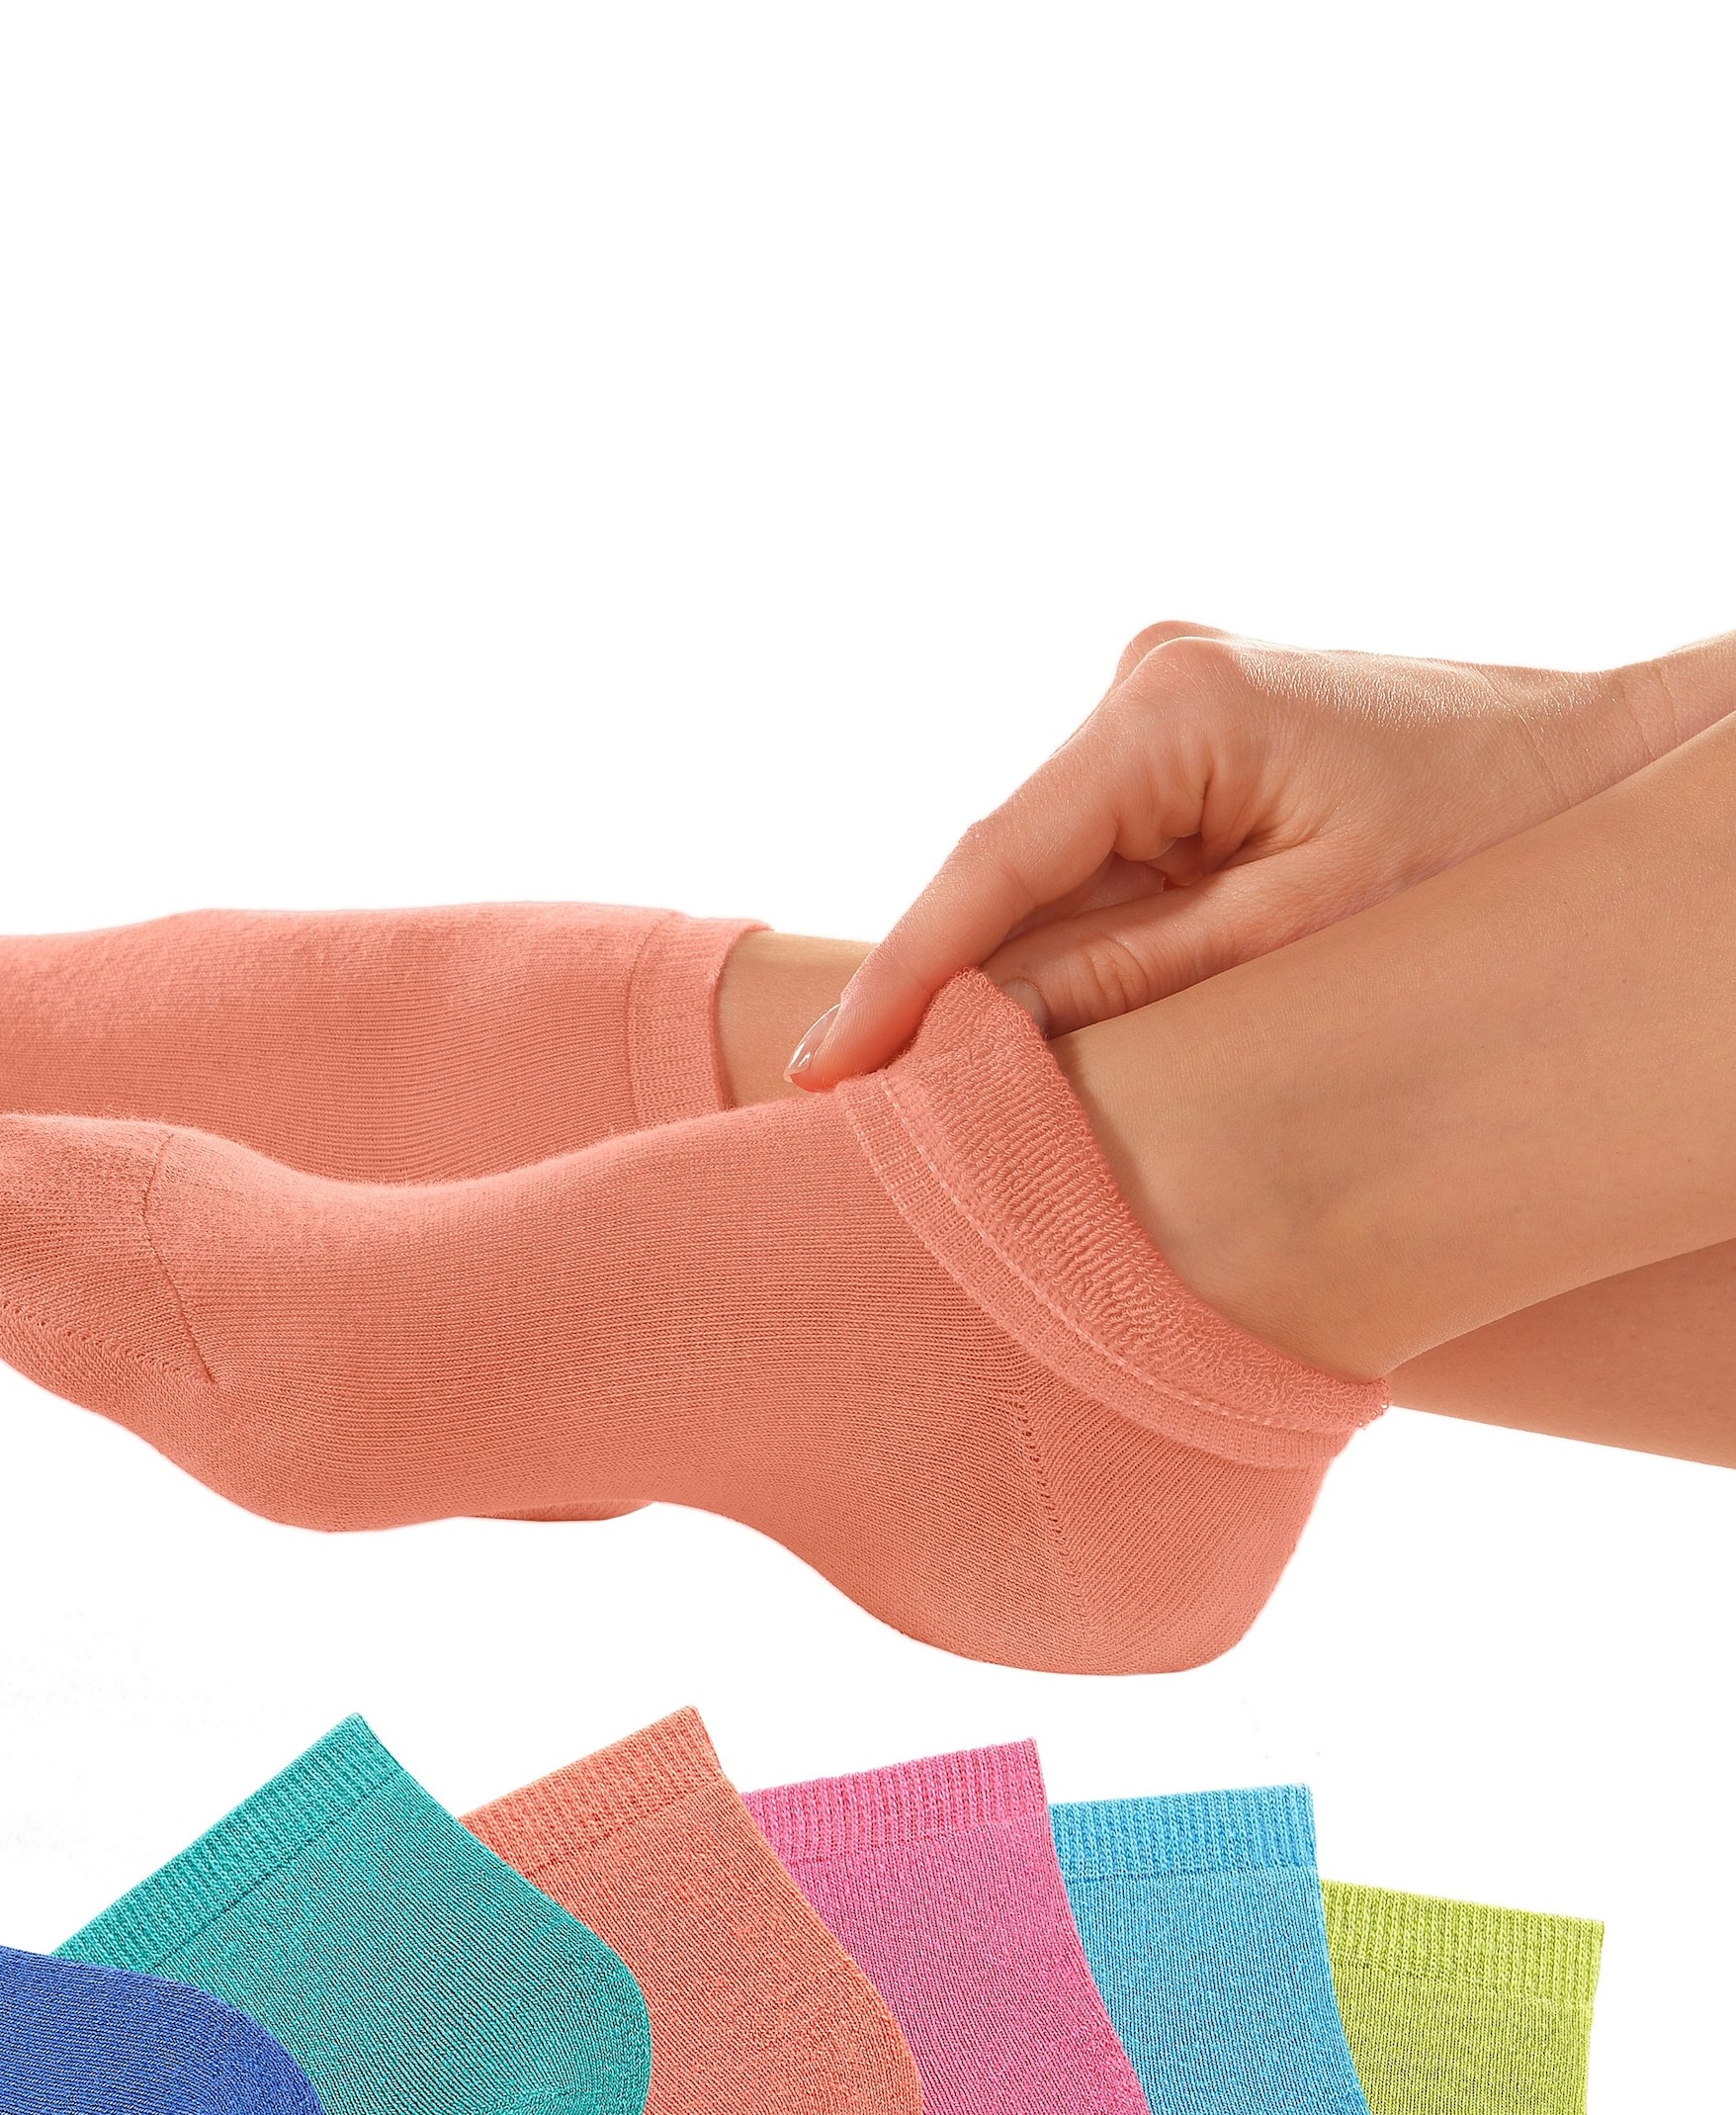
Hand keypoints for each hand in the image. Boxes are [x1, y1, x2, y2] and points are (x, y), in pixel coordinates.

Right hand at [790, 622, 1735, 1084]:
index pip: (994, 860)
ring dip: (1001, 981)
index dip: (899, 976)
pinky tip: (1018, 1043)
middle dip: (935, 989)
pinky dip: (1065, 955)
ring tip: (915, 1097)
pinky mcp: (1188, 752)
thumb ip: (1131, 984)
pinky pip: (1094, 872)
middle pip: (1005, 871)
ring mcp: (1164, 713)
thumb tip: (980, 1042)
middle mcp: (1148, 686)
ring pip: (1044, 878)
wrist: (1608, 767)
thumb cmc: (1495, 844)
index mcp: (1173, 708)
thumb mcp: (1303, 939)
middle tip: (837, 1113)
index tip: (821, 1073)